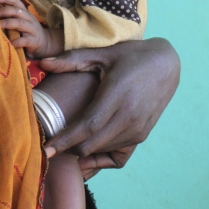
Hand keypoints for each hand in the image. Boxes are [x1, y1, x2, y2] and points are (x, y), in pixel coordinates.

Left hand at [0, 0, 61, 57]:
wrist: (45, 43)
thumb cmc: (27, 31)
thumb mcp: (21, 21)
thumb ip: (11, 16)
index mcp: (25, 12)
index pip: (16, 2)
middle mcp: (29, 18)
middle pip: (17, 11)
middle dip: (4, 11)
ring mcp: (32, 29)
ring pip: (20, 23)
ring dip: (7, 23)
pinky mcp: (33, 41)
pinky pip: (24, 40)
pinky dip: (16, 42)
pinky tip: (8, 43)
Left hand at [39, 38, 179, 167]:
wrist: (166, 64)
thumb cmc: (131, 56)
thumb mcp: (102, 54)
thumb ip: (71, 60)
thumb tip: (43, 63)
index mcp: (117, 95)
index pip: (87, 126)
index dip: (65, 140)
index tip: (46, 151)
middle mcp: (129, 116)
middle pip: (91, 144)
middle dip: (68, 149)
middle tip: (50, 144)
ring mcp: (138, 128)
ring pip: (102, 151)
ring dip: (83, 151)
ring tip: (65, 144)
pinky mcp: (143, 135)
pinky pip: (117, 155)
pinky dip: (100, 153)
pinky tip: (86, 148)